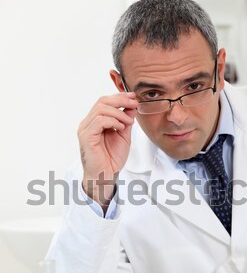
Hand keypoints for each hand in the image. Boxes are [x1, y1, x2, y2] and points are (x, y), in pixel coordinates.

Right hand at [78, 91, 137, 206]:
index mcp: (95, 122)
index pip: (105, 102)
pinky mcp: (86, 137)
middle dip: (120, 100)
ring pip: (101, 109)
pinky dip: (112, 121)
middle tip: (134, 104)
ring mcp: (85, 129)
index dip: (120, 97)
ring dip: (118, 112)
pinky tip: (120, 127)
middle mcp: (88, 123)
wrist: (105, 176)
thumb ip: (126, 121)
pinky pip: (99, 121)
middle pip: (102, 101)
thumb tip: (132, 106)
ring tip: (128, 122)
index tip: (133, 97)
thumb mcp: (123, 136)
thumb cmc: (111, 159)